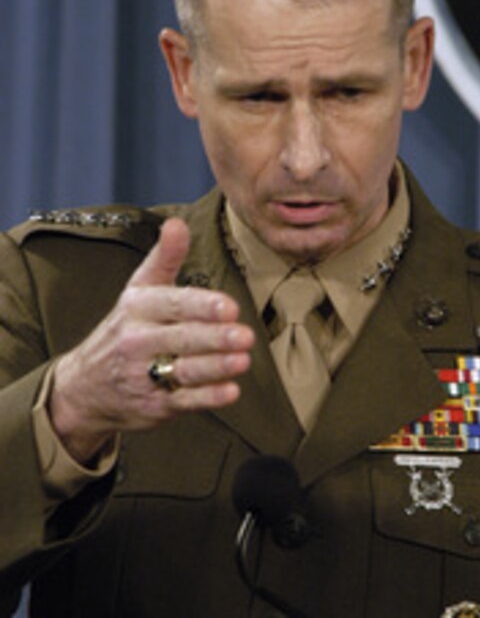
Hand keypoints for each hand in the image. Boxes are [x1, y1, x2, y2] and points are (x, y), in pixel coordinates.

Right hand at [49, 217, 254, 463]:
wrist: (84, 387)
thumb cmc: (125, 329)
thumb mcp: (139, 289)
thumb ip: (164, 258)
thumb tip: (177, 223)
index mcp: (138, 307)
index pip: (173, 304)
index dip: (202, 306)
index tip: (229, 307)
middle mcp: (137, 340)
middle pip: (181, 338)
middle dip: (215, 337)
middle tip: (245, 335)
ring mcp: (143, 375)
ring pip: (184, 370)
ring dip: (216, 367)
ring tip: (244, 361)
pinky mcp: (153, 405)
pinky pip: (183, 401)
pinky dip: (207, 398)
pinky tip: (231, 391)